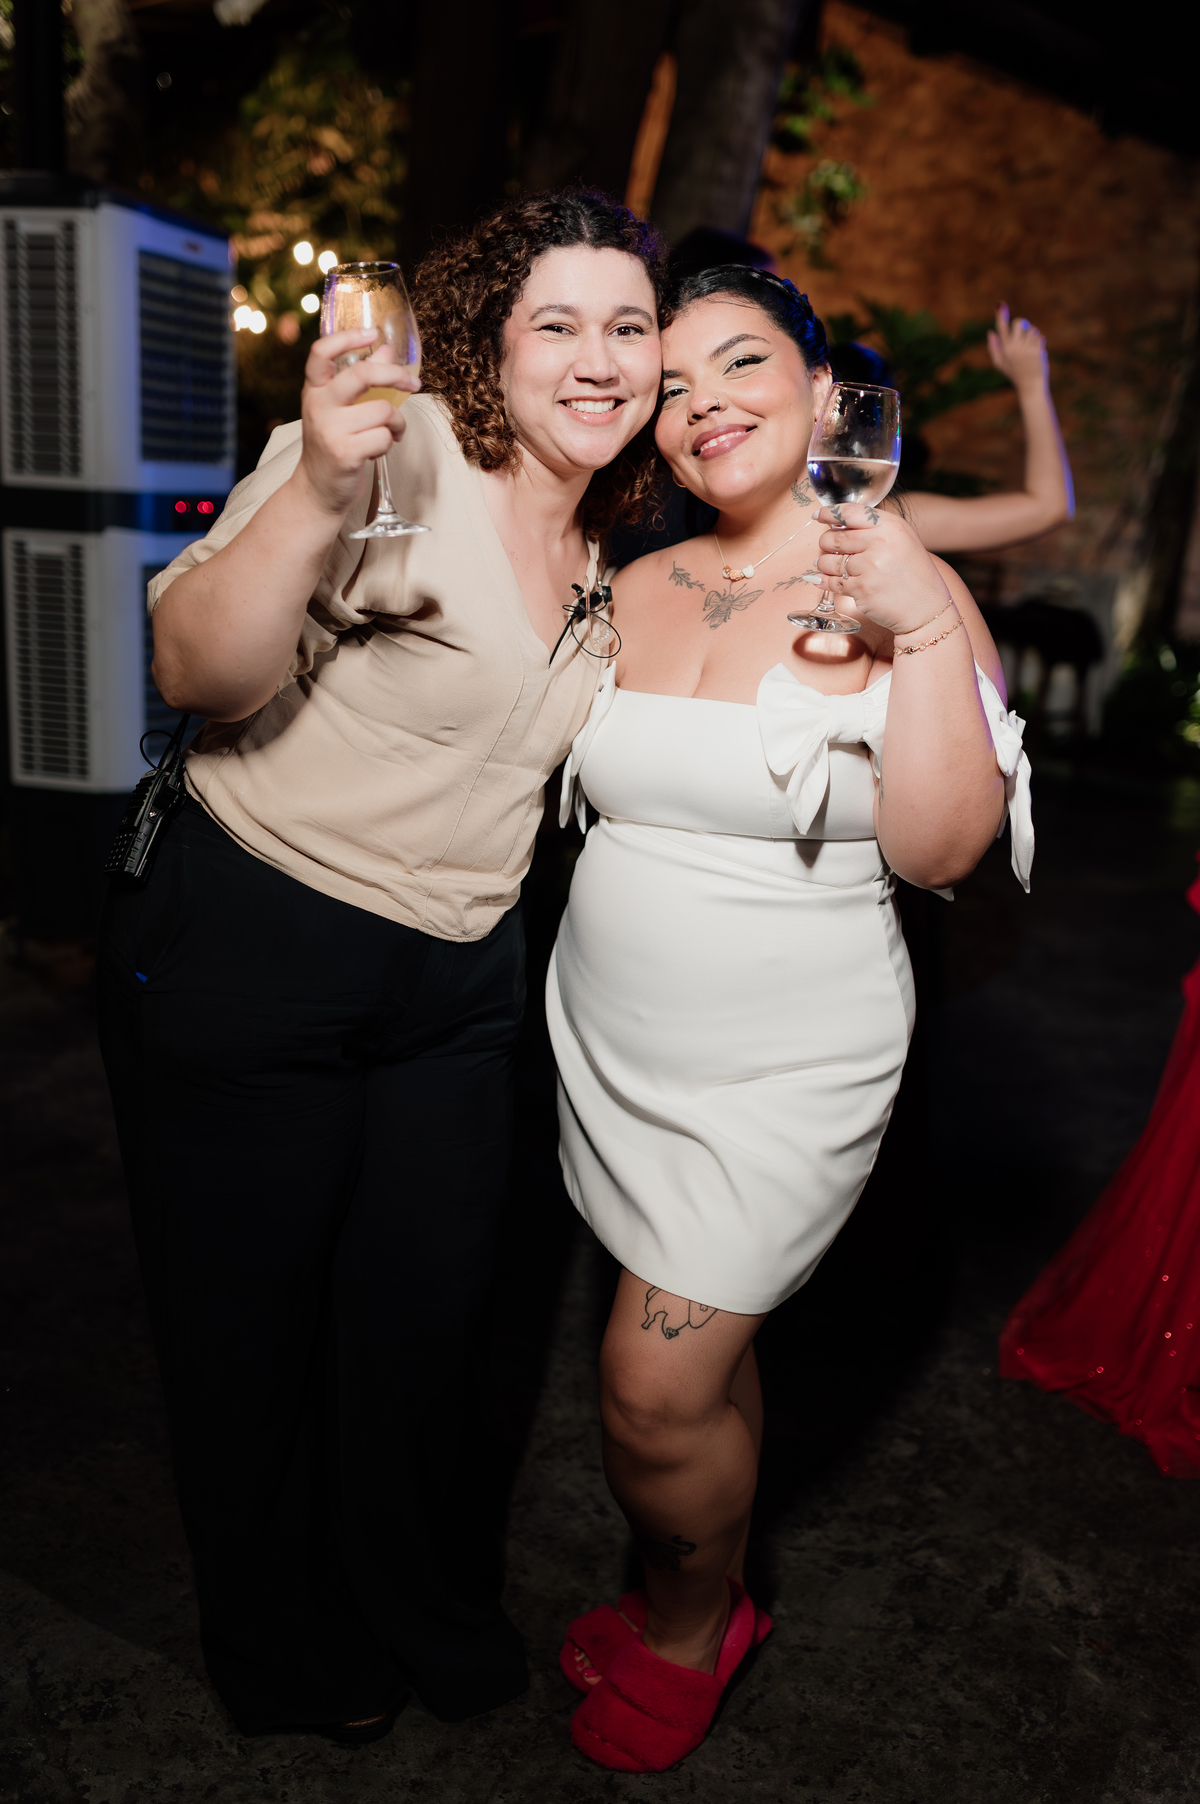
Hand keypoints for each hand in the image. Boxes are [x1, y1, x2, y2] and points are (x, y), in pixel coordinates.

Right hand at [291, 329, 421, 519]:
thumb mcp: (341, 408)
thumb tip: (386, 349)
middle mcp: (318, 406)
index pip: (321, 352)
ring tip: (391, 432)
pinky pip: (384, 436)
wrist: (318, 489)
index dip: (347, 337)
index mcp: (315, 389)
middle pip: (362, 374)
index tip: (372, 334)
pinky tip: (378, 449)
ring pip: (383, 410)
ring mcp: (330, 430)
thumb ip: (362, 378)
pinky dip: (389, 442)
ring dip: (397, 423)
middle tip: (414, 383)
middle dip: (396, 376)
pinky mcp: (345, 453)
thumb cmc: (334, 444)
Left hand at [812, 501, 951, 636]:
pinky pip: (833, 582)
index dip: (829, 513)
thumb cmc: (914, 574)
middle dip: (826, 542)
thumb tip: (837, 524)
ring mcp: (870, 567)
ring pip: (829, 561)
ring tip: (827, 565)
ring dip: (824, 564)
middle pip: (835, 537)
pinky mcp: (862, 589)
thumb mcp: (902, 540)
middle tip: (826, 546)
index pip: (850, 512)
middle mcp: (880, 543)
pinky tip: (822, 580)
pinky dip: (825, 581)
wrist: (926, 608)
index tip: (819, 515)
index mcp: (891, 526)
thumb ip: (875, 529)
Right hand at [987, 303, 1047, 392]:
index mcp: (1004, 348)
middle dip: (1022, 323)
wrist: (1029, 386)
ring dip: (1031, 335)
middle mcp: (1014, 347)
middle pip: (1019, 322)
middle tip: (1023, 331)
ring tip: (1029, 348)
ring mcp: (1026, 348)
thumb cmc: (1014, 375)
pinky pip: (1039, 336)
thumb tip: (990, 332)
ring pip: (1031, 329)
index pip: (1001, 328)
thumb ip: (993, 348)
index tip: (1000, 304)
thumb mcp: (999, 364)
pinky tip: (1036, 352)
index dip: (1000, 315)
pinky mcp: (1037, 349)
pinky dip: (1038, 341)